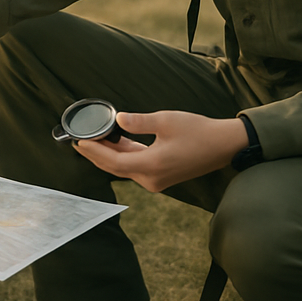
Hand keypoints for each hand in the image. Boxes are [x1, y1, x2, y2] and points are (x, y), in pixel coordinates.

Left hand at [74, 111, 248, 192]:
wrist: (222, 145)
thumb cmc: (197, 131)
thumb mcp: (166, 120)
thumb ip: (139, 121)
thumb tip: (119, 120)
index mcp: (151, 166)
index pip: (113, 162)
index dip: (94, 152)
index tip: (79, 142)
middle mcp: (151, 179)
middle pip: (116, 168)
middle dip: (96, 155)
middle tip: (79, 142)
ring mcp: (156, 180)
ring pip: (125, 169)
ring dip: (109, 156)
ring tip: (93, 140)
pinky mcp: (161, 176)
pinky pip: (136, 167)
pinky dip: (123, 156)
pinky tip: (116, 142)